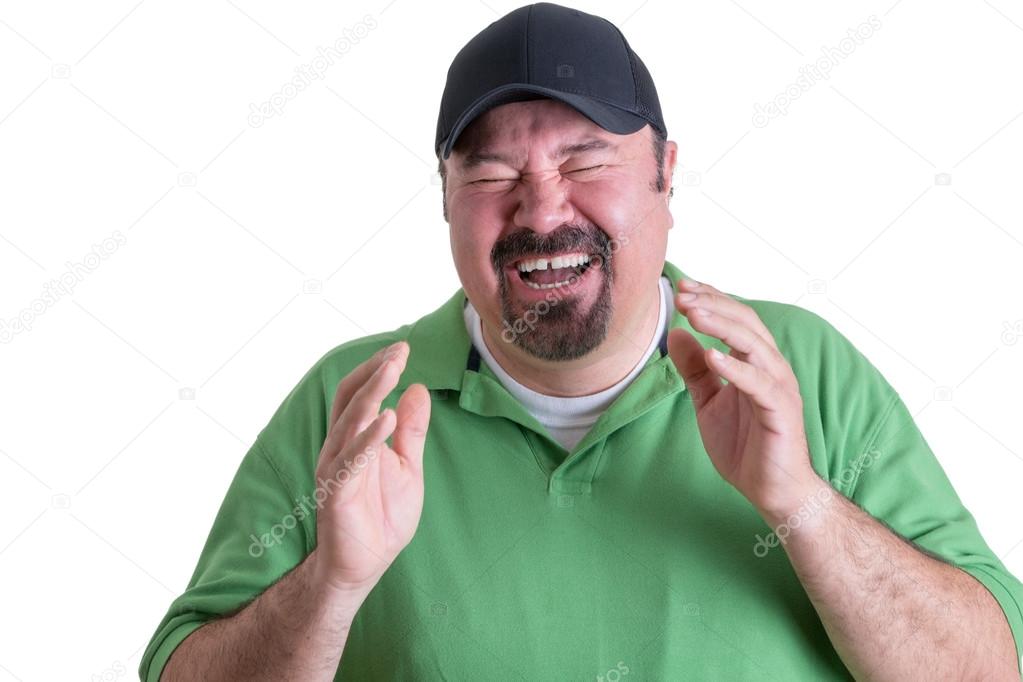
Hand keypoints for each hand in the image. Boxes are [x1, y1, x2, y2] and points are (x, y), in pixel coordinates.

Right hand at [312, 341, 431, 594]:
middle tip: (399, 351)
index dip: (378, 369)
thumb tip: (417, 389)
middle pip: (351, 399)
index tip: (403, 348)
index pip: (361, 393)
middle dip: (375, 372)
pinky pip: (351, 461)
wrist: (365, 565)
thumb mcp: (408, 466)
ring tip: (392, 371)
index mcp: (354, 438)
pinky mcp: (337, 493)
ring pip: (349, 422)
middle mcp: (339, 447)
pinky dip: (368, 438)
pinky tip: (386, 418)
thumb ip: (411, 430)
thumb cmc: (383, 516)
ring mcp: (336, 469)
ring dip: (372, 394)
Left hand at [667, 278, 822, 518]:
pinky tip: (712, 355)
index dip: (711, 300)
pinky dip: (736, 367)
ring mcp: (779, 388)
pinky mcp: (781, 411)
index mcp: (755, 363)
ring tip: (694, 314)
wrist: (772, 491)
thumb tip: (676, 334)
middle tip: (683, 294)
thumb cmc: (745, 446)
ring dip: (722, 327)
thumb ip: (695, 370)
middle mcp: (771, 368)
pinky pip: (759, 384)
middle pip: (746, 324)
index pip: (736, 319)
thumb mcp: (708, 403)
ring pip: (754, 345)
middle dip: (714, 305)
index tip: (683, 287)